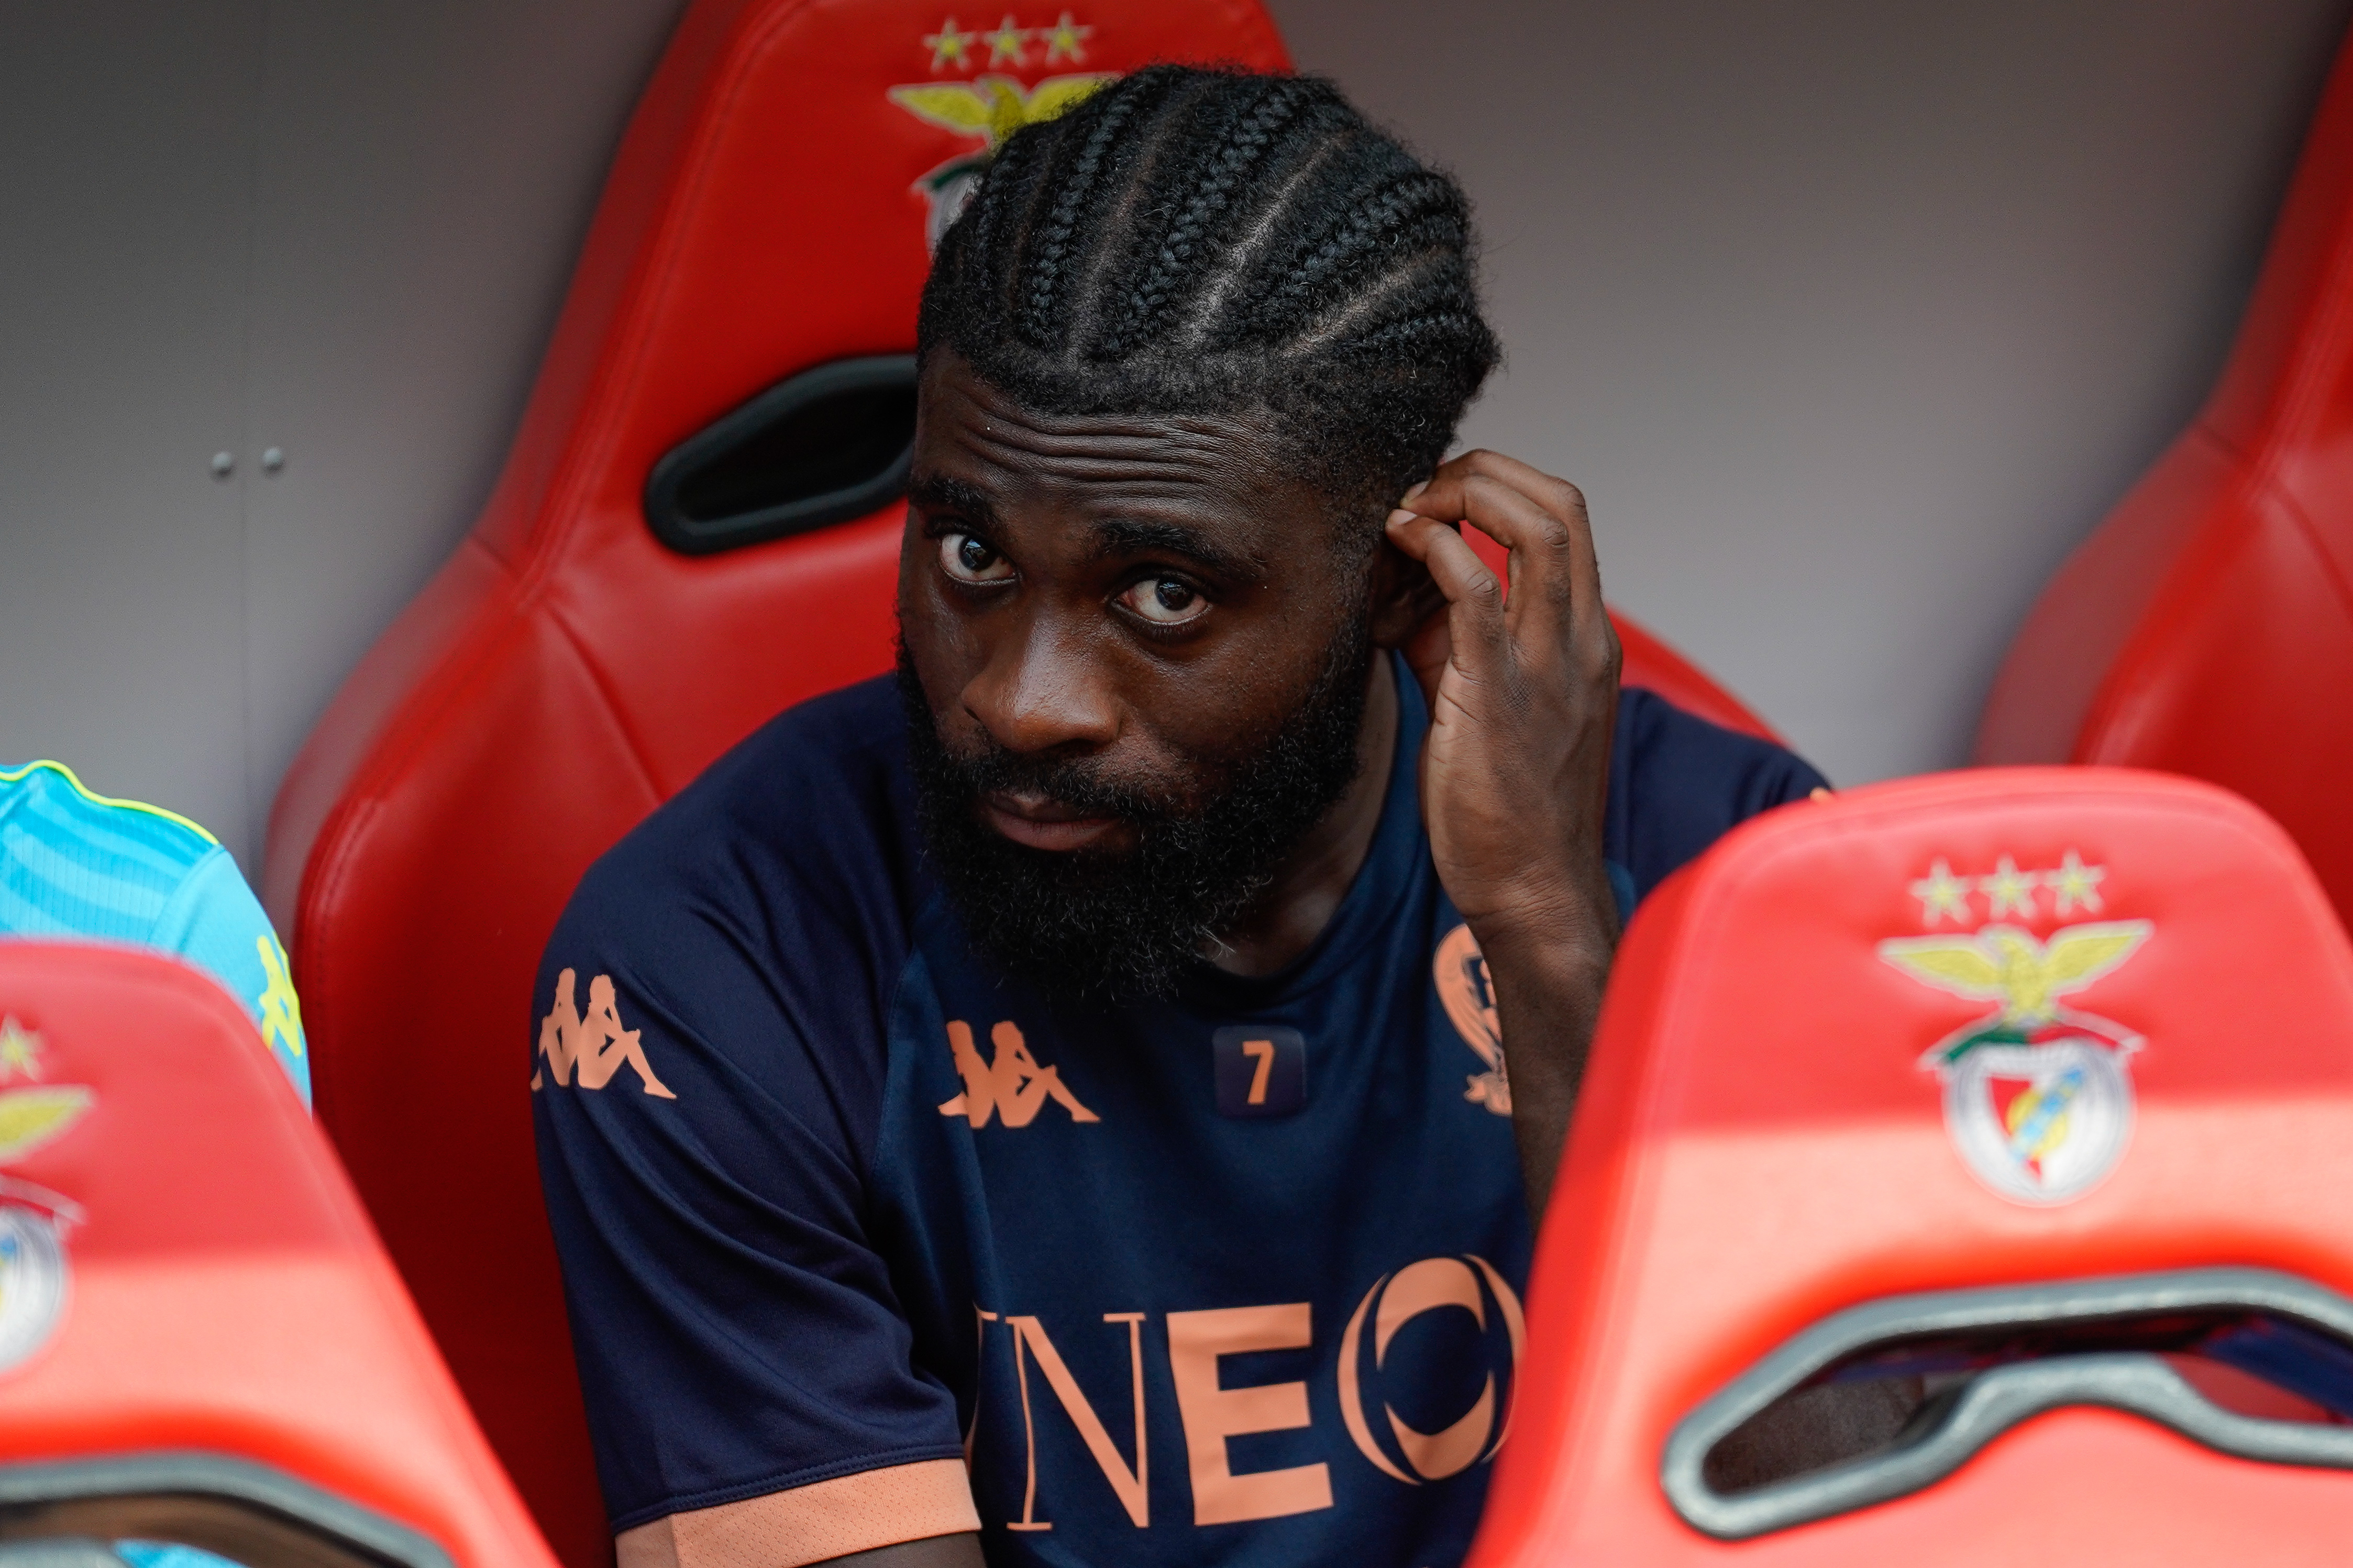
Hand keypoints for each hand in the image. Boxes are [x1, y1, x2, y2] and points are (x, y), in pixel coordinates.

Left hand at [1384, 450, 1621, 1213]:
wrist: (1532, 894)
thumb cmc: (1506, 810)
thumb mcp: (1485, 704)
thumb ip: (1455, 641)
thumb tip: (1404, 591)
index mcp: (1585, 640)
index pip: (1567, 521)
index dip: (1501, 487)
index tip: (1436, 504)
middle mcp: (1581, 640)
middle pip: (1563, 502)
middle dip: (1485, 471)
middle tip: (1419, 492)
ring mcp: (1550, 663)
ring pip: (1537, 524)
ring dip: (1462, 493)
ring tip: (1406, 512)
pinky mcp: (1501, 693)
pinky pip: (1475, 589)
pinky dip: (1435, 547)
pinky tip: (1395, 546)